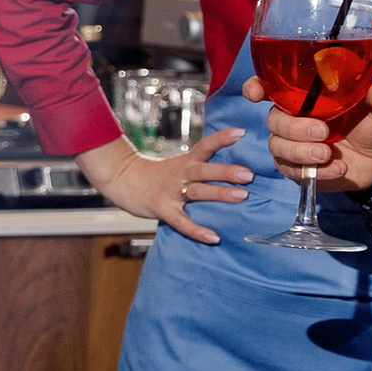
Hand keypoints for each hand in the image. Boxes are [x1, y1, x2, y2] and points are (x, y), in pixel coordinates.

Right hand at [74, 130, 251, 245]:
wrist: (122, 180)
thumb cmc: (157, 175)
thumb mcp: (179, 164)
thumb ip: (202, 166)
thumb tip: (236, 169)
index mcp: (186, 161)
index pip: (206, 146)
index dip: (222, 138)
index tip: (241, 133)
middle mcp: (180, 174)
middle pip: (205, 170)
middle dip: (227, 172)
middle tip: (248, 174)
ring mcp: (171, 192)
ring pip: (198, 192)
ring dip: (220, 193)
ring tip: (242, 196)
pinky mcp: (162, 209)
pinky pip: (182, 222)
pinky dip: (197, 230)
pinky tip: (213, 237)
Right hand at [246, 77, 371, 192]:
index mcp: (307, 98)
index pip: (271, 87)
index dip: (256, 87)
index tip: (255, 94)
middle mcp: (294, 118)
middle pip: (273, 120)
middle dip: (294, 128)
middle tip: (323, 133)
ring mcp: (292, 144)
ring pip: (277, 146)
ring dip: (300, 152)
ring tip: (328, 155)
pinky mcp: (296, 168)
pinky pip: (291, 170)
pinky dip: (315, 172)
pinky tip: (338, 169)